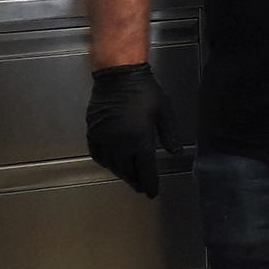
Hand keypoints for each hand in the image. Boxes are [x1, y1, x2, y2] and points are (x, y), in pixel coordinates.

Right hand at [86, 62, 178, 196]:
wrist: (118, 76)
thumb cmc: (145, 92)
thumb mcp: (164, 111)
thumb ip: (170, 133)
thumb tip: (175, 153)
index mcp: (139, 140)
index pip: (145, 169)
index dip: (149, 183)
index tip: (152, 193)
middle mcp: (120, 144)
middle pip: (126, 170)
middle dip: (136, 180)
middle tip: (142, 186)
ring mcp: (104, 138)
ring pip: (112, 165)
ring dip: (121, 173)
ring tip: (129, 176)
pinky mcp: (92, 132)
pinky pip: (97, 154)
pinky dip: (105, 162)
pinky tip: (112, 162)